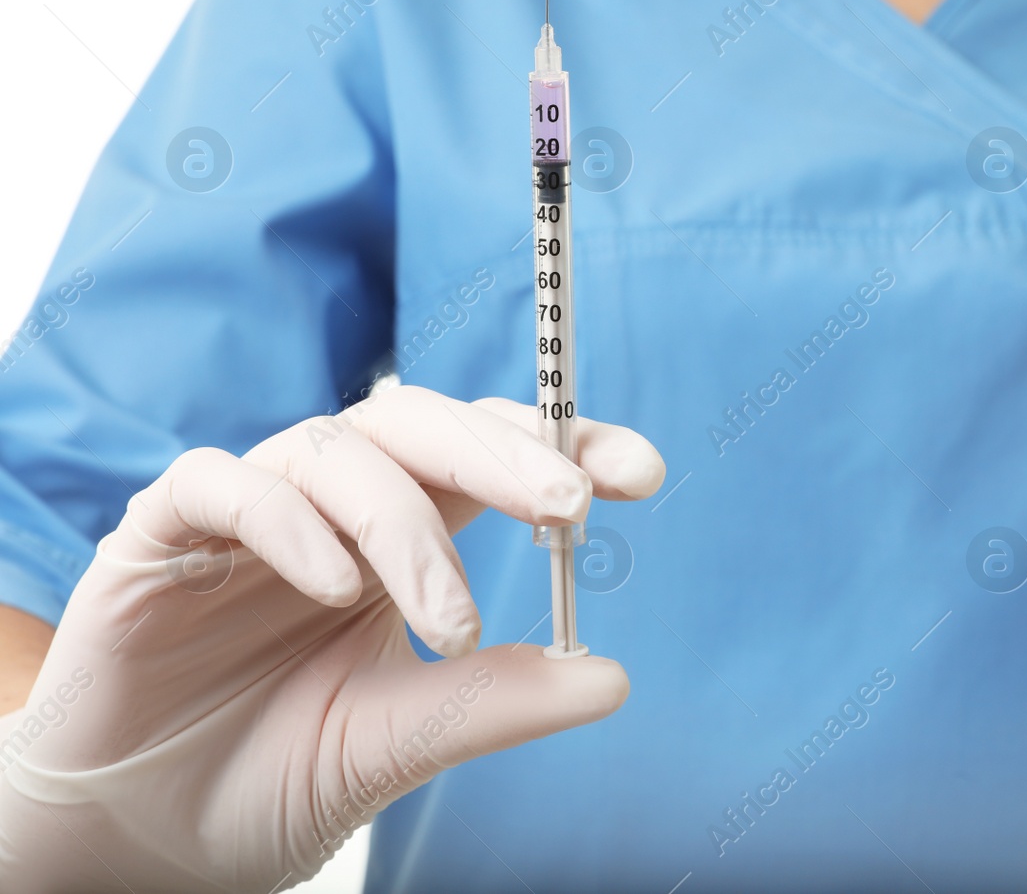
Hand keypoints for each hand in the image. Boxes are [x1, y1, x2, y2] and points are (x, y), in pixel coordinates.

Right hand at [0, 385, 663, 892]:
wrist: (146, 842)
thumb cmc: (272, 778)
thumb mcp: (401, 743)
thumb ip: (494, 702)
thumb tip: (612, 677)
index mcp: (400, 537)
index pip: (489, 456)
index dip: (562, 444)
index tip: (641, 472)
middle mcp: (330, 507)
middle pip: (421, 424)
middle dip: (505, 452)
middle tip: (571, 504)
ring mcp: (246, 515)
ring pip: (335, 449)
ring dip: (405, 525)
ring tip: (448, 623)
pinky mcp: (159, 538)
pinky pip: (220, 485)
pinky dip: (286, 522)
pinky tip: (335, 586)